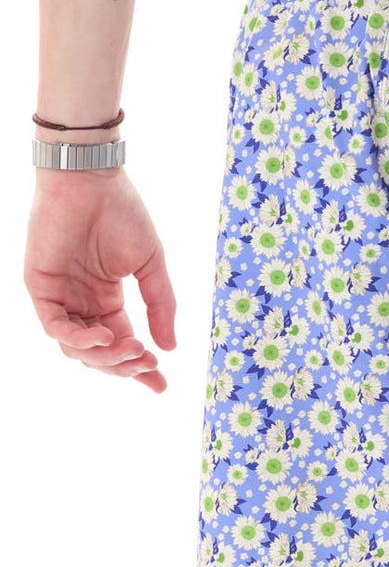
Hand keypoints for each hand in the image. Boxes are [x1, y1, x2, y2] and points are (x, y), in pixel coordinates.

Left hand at [23, 166, 176, 392]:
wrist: (92, 181)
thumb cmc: (123, 214)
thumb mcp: (151, 265)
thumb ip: (160, 305)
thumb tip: (171, 346)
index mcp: (108, 299)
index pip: (123, 342)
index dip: (140, 367)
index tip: (161, 385)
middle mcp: (83, 303)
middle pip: (99, 353)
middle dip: (125, 366)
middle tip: (148, 364)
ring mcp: (61, 297)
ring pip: (77, 347)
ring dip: (105, 356)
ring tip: (132, 350)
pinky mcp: (41, 288)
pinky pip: (55, 326)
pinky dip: (78, 338)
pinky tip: (104, 336)